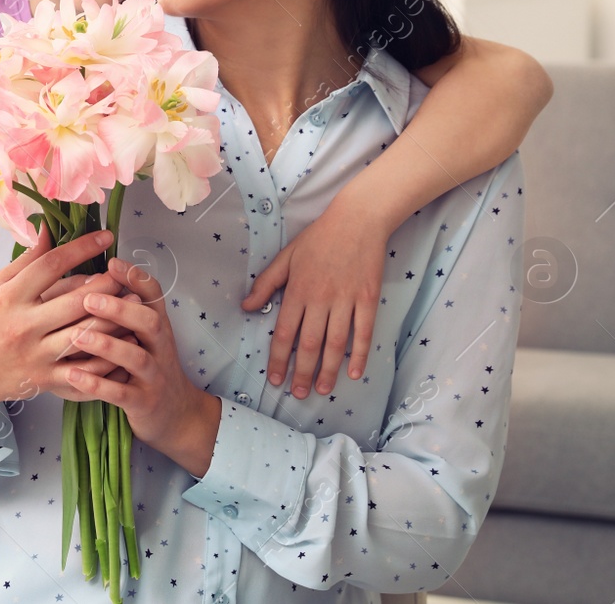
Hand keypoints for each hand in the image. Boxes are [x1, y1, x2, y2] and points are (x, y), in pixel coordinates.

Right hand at [0, 226, 140, 429]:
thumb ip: (26, 261)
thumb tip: (48, 228)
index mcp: (9, 297)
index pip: (51, 265)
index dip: (82, 248)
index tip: (106, 237)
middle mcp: (23, 325)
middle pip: (75, 300)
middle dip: (107, 285)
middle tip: (126, 273)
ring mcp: (35, 355)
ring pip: (85, 335)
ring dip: (114, 320)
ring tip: (134, 305)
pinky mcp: (44, 381)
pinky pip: (83, 371)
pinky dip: (106, 359)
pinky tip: (123, 344)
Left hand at [59, 255, 212, 471]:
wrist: (175, 415)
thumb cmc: (147, 367)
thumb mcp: (142, 337)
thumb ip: (123, 312)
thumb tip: (89, 279)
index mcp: (157, 327)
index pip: (154, 296)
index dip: (136, 278)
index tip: (111, 263)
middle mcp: (160, 348)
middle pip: (150, 322)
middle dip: (120, 309)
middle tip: (89, 298)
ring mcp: (154, 376)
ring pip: (136, 358)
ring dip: (107, 345)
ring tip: (76, 336)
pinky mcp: (143, 403)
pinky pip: (121, 393)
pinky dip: (97, 383)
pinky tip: (72, 374)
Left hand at [239, 195, 387, 397]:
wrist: (357, 220)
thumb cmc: (319, 238)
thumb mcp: (286, 257)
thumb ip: (266, 283)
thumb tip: (246, 307)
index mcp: (298, 290)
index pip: (284, 333)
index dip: (279, 359)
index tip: (275, 379)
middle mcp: (321, 299)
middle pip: (310, 344)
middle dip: (303, 373)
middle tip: (298, 394)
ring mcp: (346, 300)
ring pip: (336, 343)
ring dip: (329, 370)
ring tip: (323, 389)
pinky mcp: (368, 300)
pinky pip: (363, 333)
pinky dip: (359, 354)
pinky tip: (354, 373)